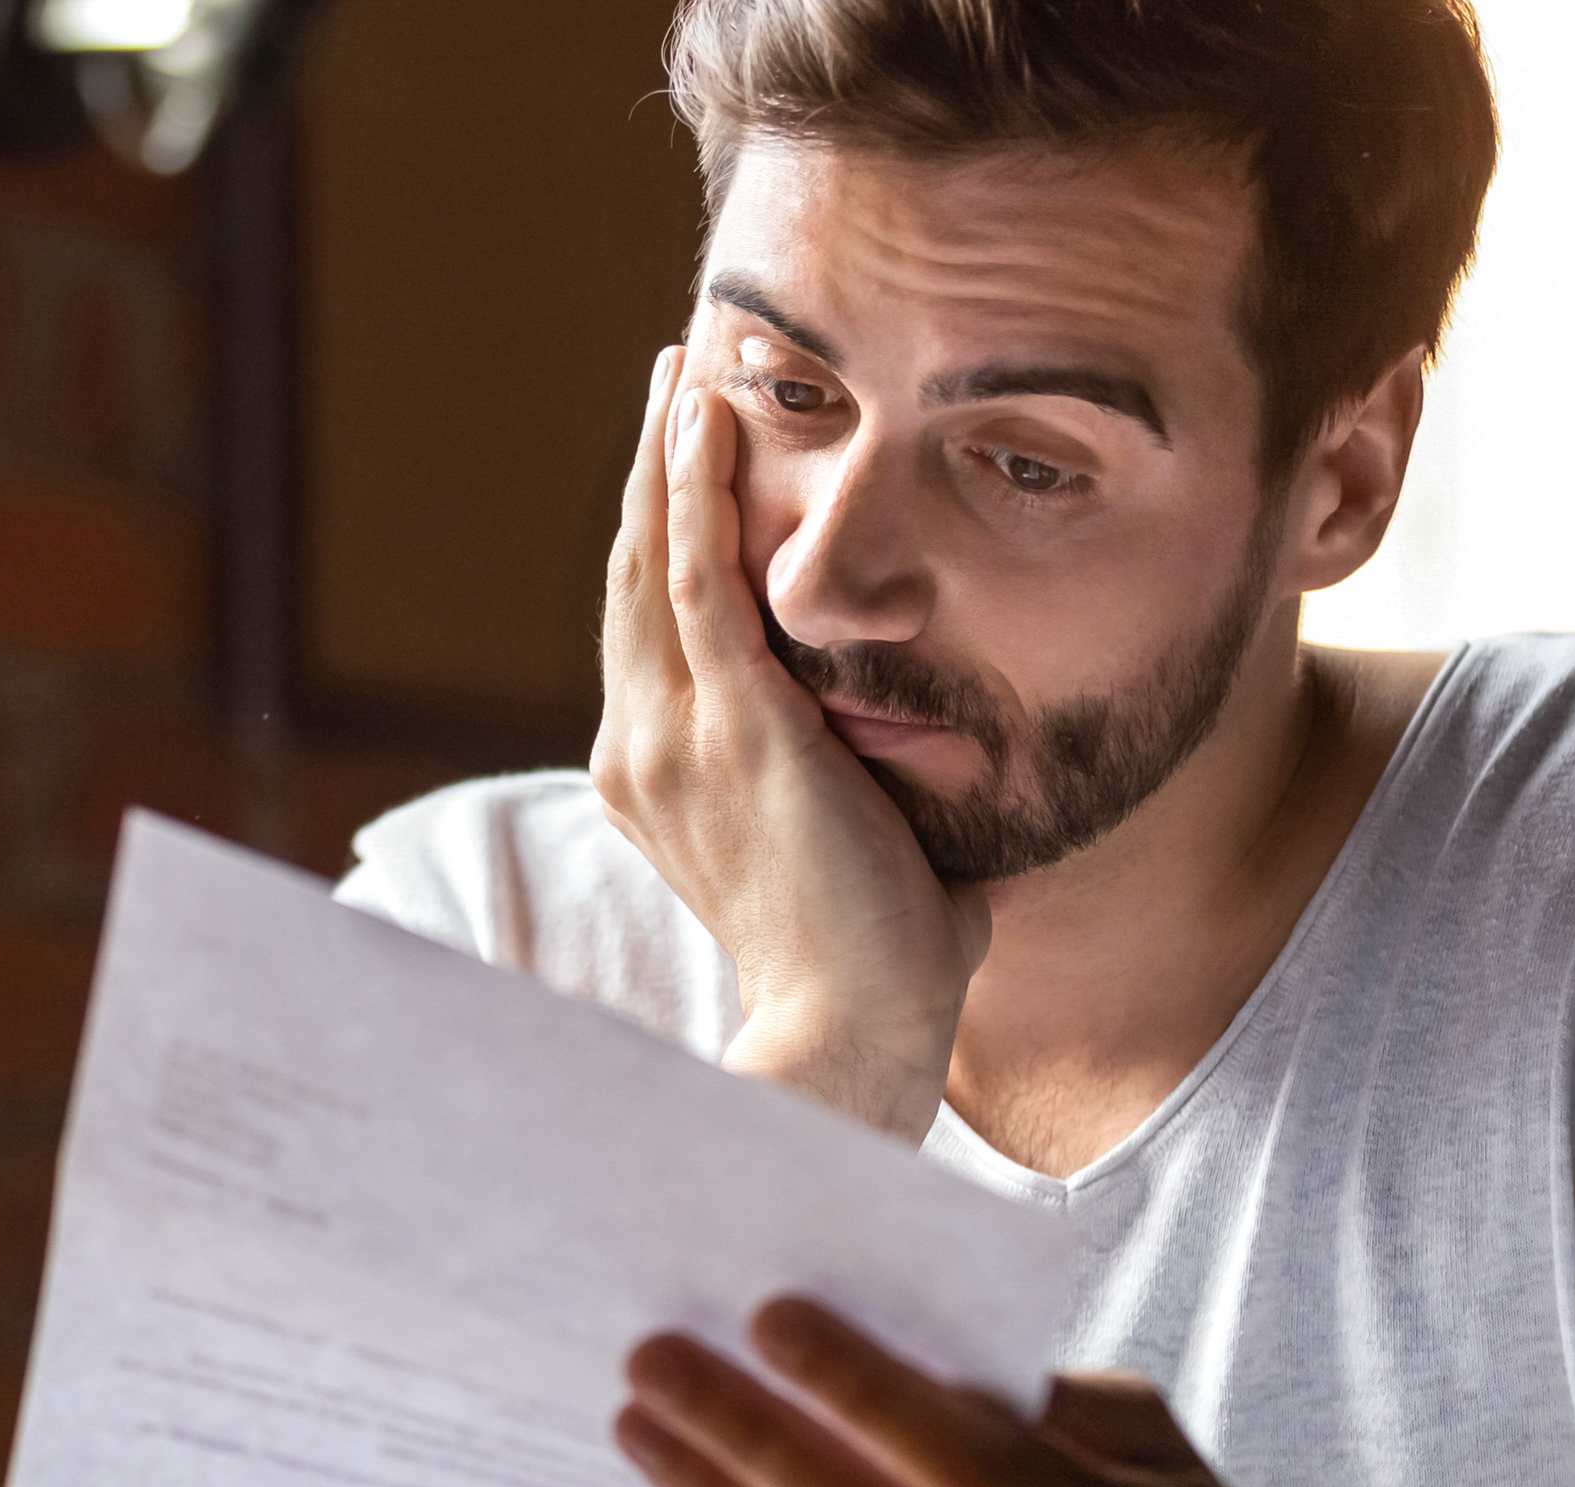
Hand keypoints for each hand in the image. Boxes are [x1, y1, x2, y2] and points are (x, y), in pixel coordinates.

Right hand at [593, 347, 990, 1141]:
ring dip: (667, 453)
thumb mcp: (854, 843)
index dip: (660, 534)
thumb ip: (871, 782)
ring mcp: (675, 735)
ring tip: (682, 367)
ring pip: (654, 558)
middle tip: (673, 375)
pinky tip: (705, 417)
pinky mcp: (732, 726)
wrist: (853, 1033)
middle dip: (653, 468)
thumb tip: (940, 742)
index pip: (651, 629)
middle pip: (634, 574)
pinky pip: (699, 579)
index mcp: (657, 778)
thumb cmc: (875, 963)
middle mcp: (642, 747)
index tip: (683, 459)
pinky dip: (696, 490)